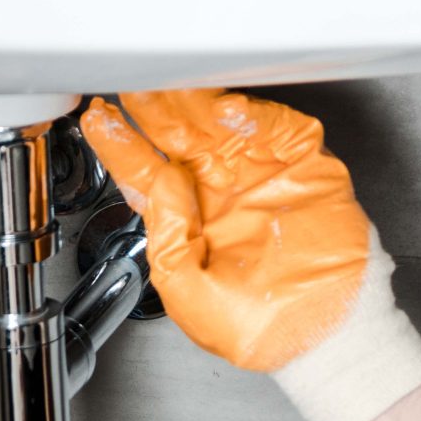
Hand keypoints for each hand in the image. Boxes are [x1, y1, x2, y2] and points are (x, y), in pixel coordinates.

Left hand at [79, 90, 420, 420]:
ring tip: (169, 86)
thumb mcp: (188, 296)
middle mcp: (221, 191)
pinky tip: (225, 110)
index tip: (98, 121)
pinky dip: (255, 116)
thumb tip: (157, 186)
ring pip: (222, 124)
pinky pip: (279, 129)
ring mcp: (261, 175)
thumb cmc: (259, 327)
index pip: (147, 173)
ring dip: (195, 102)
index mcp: (190, 220)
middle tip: (132, 87)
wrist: (322, 335)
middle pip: (180, 137)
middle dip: (154, 110)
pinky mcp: (304, 167)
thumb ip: (166, 243)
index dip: (121, 145)